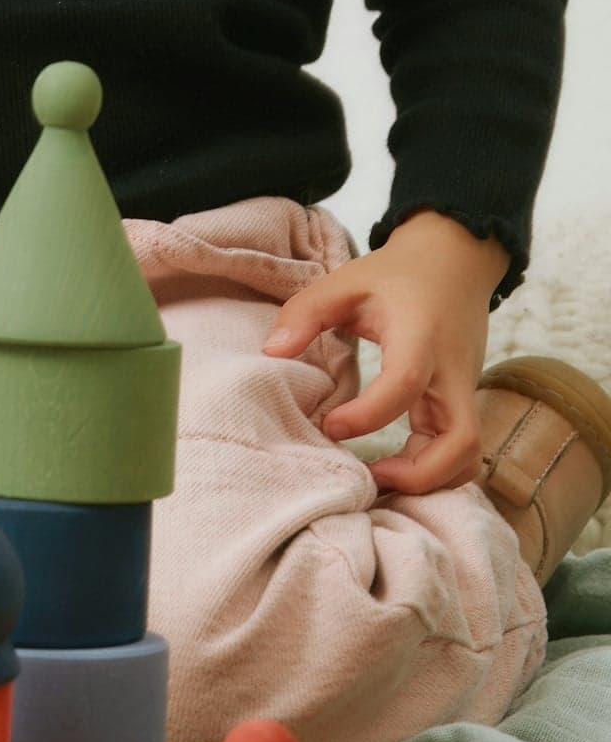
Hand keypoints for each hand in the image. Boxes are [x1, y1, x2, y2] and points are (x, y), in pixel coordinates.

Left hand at [261, 210, 510, 495]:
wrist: (454, 262)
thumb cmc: (395, 275)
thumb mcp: (345, 281)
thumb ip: (305, 312)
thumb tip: (272, 351)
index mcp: (420, 338)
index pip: (404, 384)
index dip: (366, 416)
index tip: (330, 426)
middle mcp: (452, 372)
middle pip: (461, 440)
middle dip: (418, 475)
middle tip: (370, 477)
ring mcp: (464, 391)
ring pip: (469, 454)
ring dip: (430, 479)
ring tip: (380, 478)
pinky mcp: (461, 402)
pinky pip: (463, 449)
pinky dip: (437, 471)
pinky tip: (396, 469)